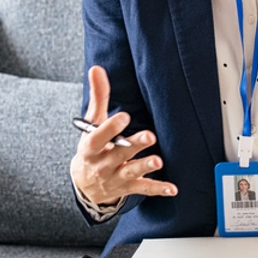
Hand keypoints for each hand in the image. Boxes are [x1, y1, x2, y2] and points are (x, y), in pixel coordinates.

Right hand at [69, 65, 178, 204]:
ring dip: (145, 166)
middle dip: (134, 145)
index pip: (97, 137)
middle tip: (149, 135)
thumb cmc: (92, 147)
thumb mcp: (91, 124)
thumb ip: (98, 97)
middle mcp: (102, 163)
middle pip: (119, 153)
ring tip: (158, 161)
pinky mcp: (128, 187)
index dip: (110, 127)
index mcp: (91, 146)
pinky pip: (143, 188)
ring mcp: (116, 177)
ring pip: (131, 172)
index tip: (124, 116)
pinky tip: (172, 189)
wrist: (85, 184)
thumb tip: (96, 69)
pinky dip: (158, 189)